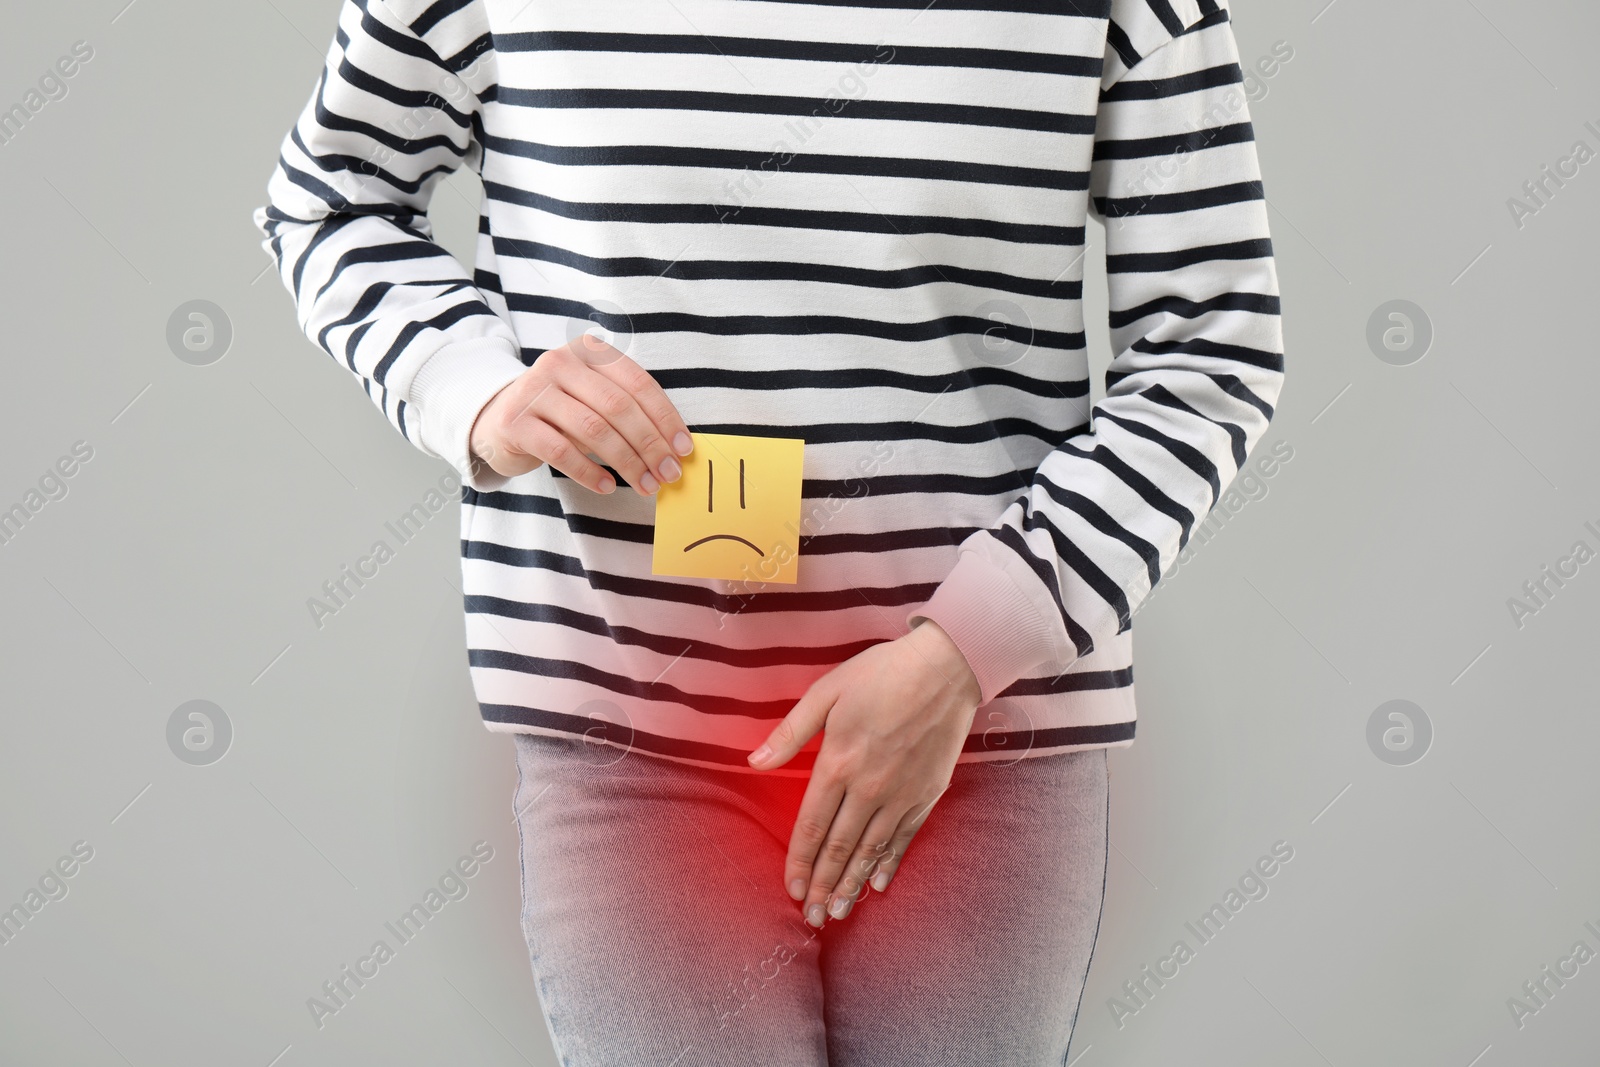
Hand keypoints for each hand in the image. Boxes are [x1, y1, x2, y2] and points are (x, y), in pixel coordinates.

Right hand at [468, 333, 693, 494]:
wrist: (497, 419)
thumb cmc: (559, 412)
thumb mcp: (594, 400)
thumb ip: (628, 413)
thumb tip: (672, 449)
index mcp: (589, 352)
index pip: (638, 384)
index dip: (665, 418)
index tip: (683, 449)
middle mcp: (560, 363)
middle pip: (618, 407)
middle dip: (650, 445)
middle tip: (668, 474)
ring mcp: (535, 390)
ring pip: (593, 429)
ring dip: (626, 462)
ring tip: (645, 485)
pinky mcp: (516, 422)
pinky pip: (561, 451)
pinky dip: (589, 472)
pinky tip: (607, 487)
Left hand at [747, 619, 981, 926]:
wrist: (945, 667)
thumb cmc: (881, 673)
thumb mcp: (826, 693)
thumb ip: (790, 733)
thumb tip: (754, 761)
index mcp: (838, 763)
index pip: (812, 826)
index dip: (800, 862)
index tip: (791, 890)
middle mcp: (869, 787)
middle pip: (840, 848)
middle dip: (822, 886)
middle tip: (811, 918)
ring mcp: (901, 794)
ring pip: (871, 850)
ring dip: (852, 884)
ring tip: (838, 912)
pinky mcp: (927, 793)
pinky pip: (904, 838)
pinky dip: (889, 864)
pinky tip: (878, 885)